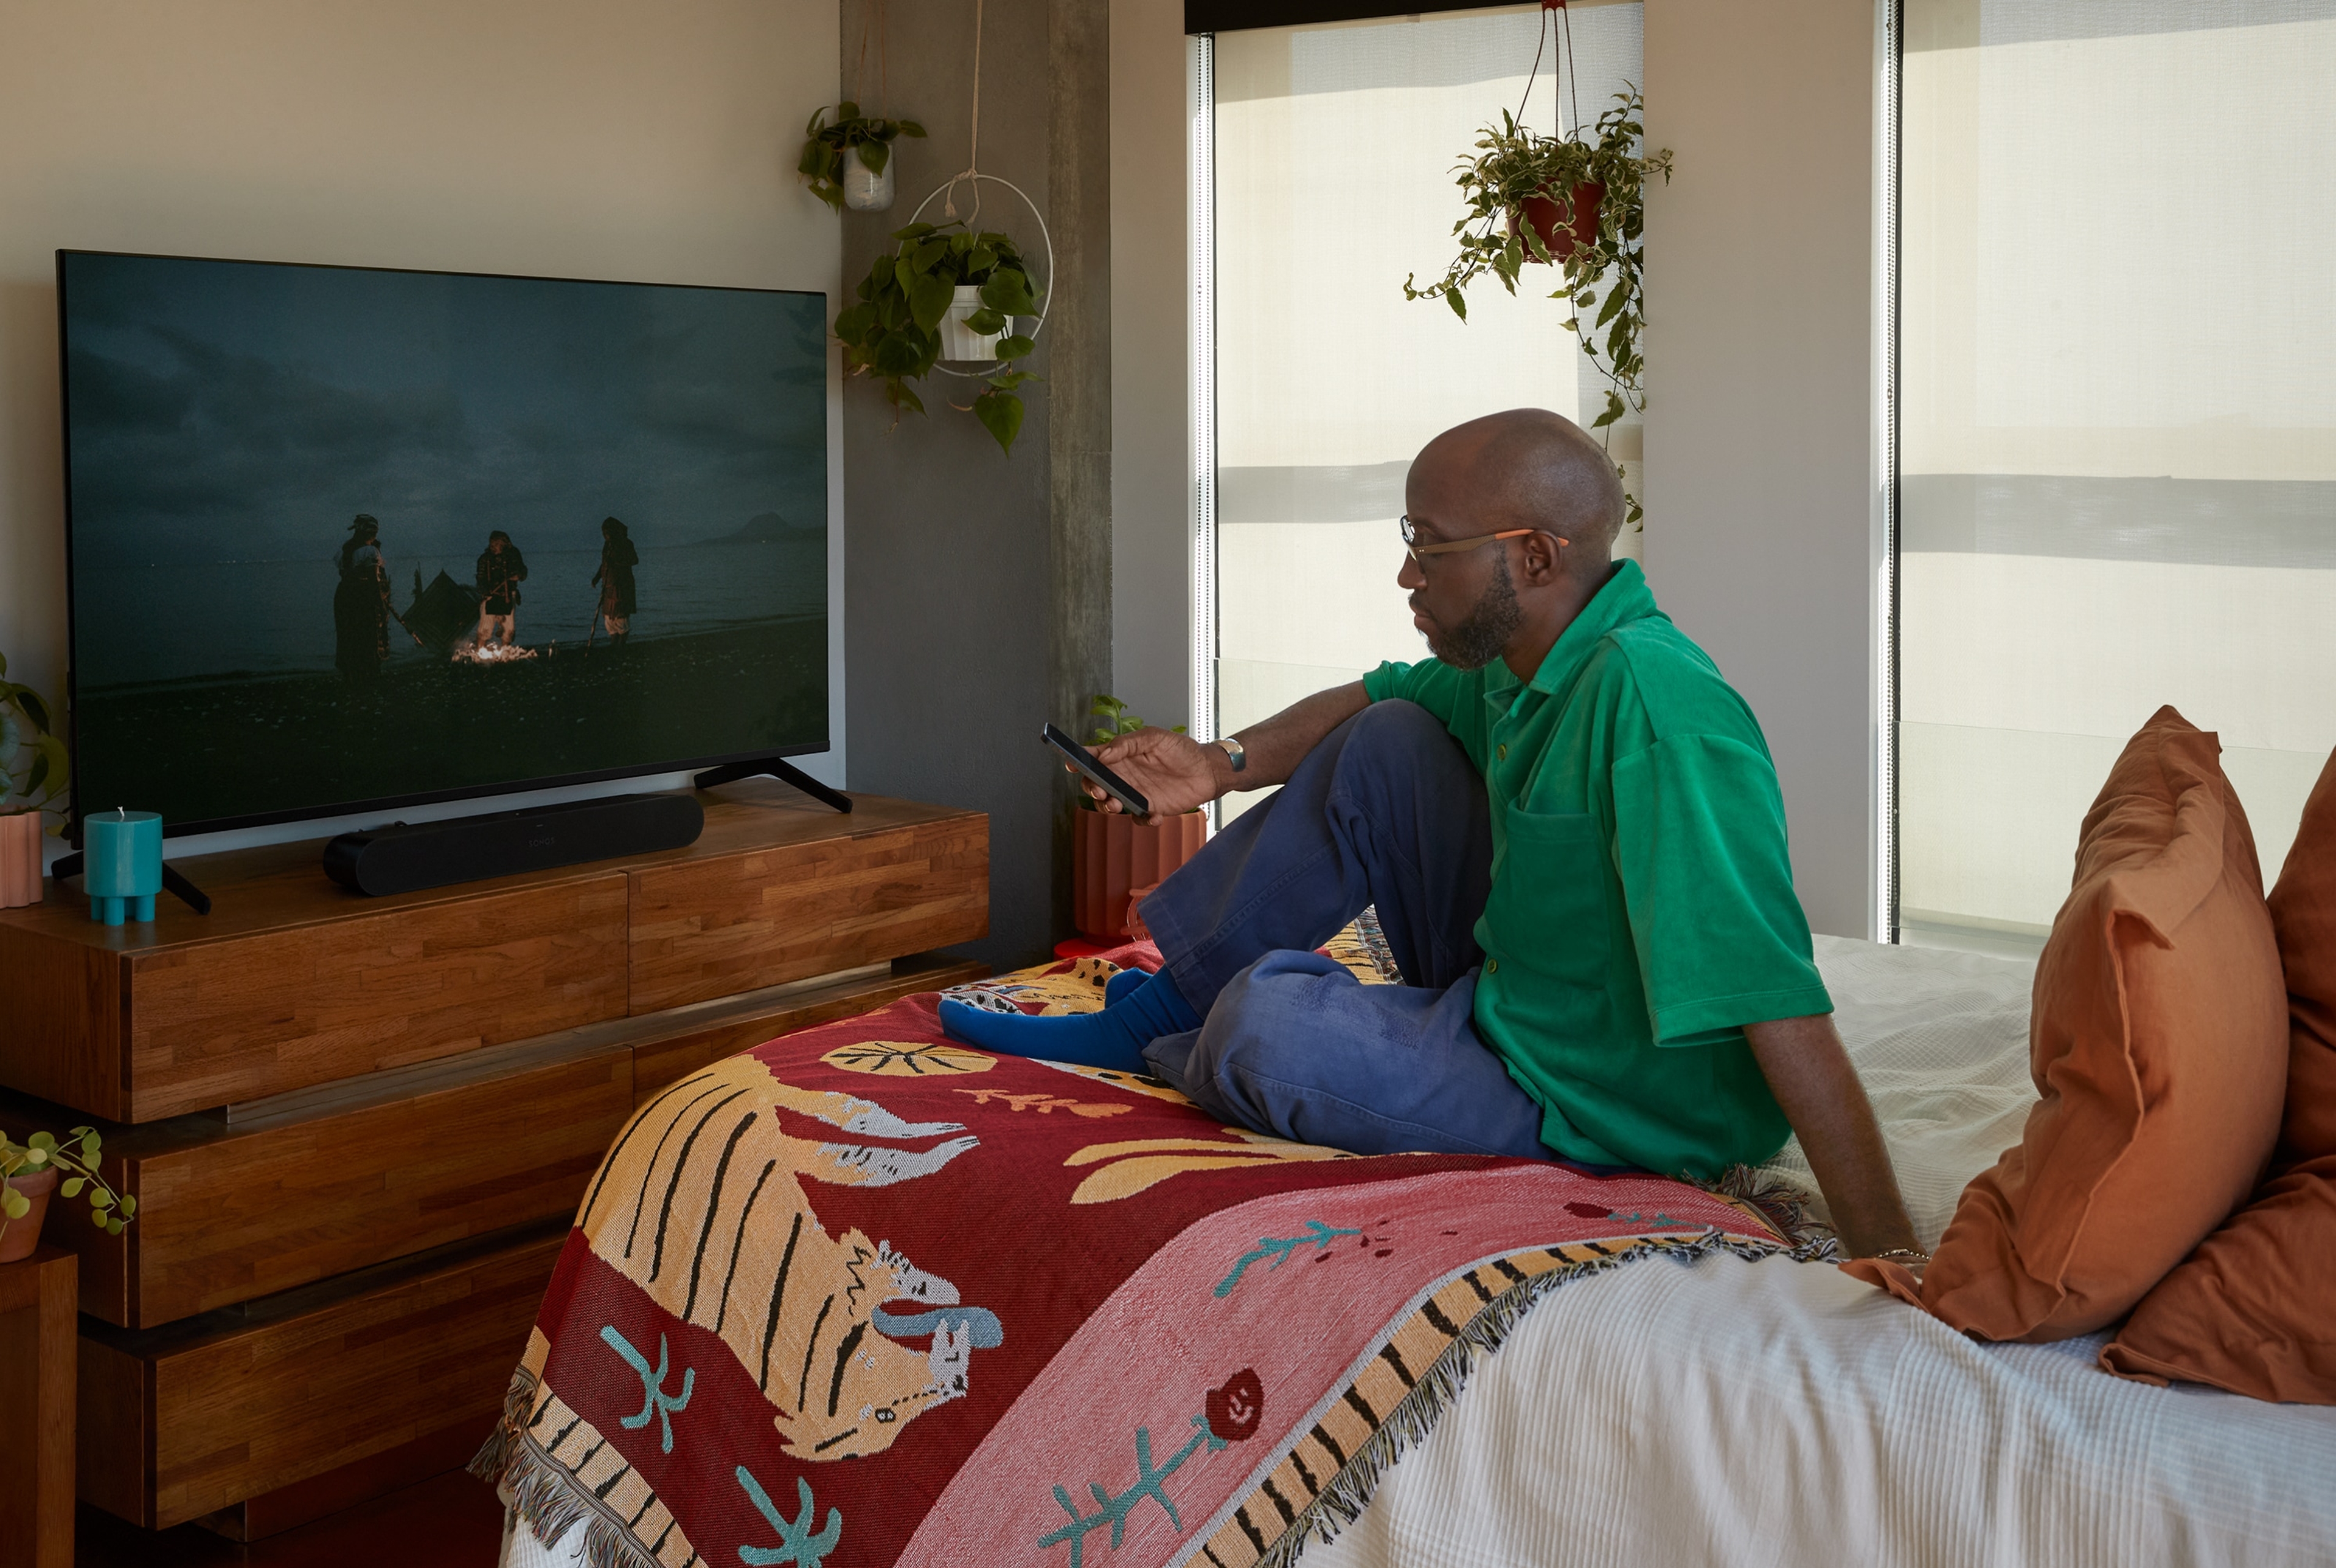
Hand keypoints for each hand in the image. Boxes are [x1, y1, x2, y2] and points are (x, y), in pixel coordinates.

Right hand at [1076, 729, 1225, 817]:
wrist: (1208, 769)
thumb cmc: (1182, 749)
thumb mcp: (1154, 737)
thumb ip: (1127, 744)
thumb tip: (1104, 754)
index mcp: (1122, 756)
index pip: (1094, 759)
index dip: (1079, 761)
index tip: (1072, 764)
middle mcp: (1125, 776)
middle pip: (1096, 785)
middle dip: (1091, 789)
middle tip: (1099, 790)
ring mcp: (1136, 793)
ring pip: (1111, 805)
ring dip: (1109, 807)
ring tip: (1119, 805)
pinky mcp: (1150, 808)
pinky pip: (1138, 818)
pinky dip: (1142, 819)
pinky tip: (1154, 814)